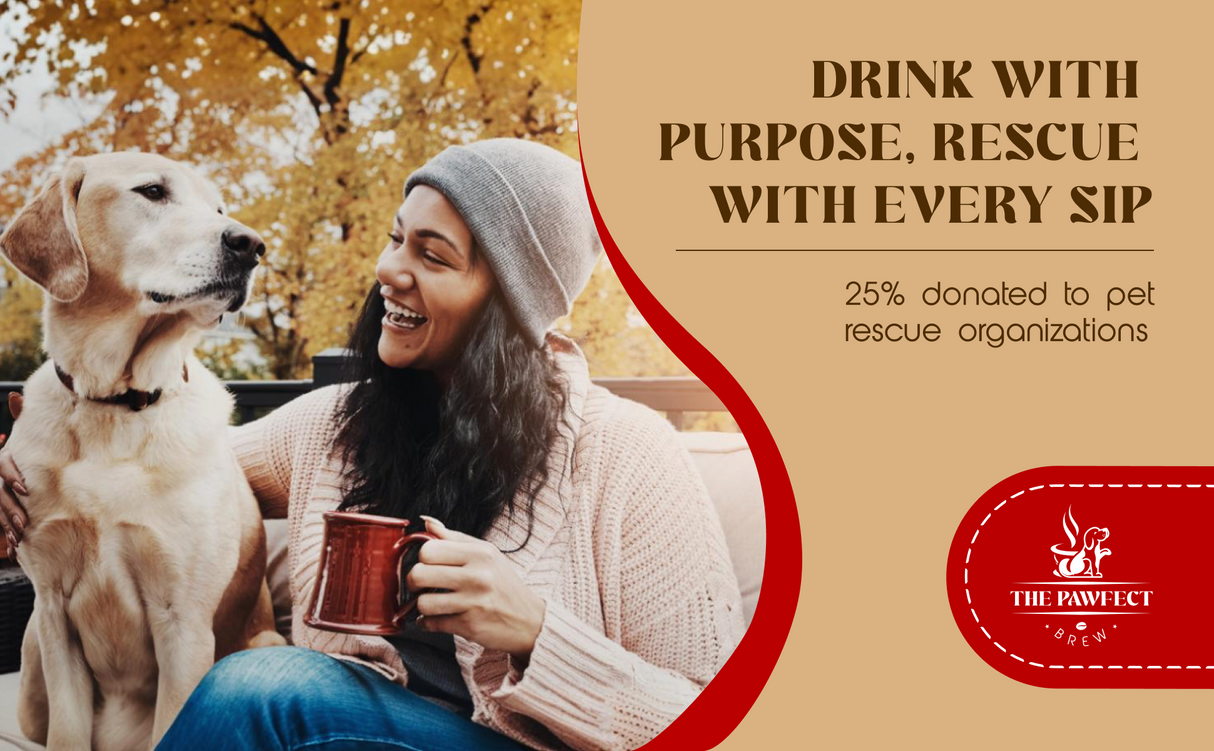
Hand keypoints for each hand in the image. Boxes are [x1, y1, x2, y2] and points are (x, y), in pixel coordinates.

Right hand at [1, 392, 28, 558]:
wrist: (3, 484)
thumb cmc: (9, 456)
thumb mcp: (14, 440)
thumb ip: (16, 416)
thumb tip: (15, 395)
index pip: (0, 466)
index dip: (11, 476)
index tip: (25, 488)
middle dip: (9, 509)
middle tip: (25, 522)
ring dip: (5, 525)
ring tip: (20, 537)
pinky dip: (3, 536)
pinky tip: (13, 548)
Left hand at [406, 516, 546, 657]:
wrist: (529, 621)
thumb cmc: (504, 585)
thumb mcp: (487, 554)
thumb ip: (455, 538)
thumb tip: (426, 523)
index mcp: (480, 553)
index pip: (429, 549)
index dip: (422, 558)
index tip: (427, 565)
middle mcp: (477, 575)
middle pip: (420, 574)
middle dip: (414, 582)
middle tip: (421, 585)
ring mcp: (473, 602)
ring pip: (422, 602)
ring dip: (422, 605)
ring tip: (431, 603)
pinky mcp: (469, 625)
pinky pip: (432, 623)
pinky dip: (428, 623)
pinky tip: (437, 618)